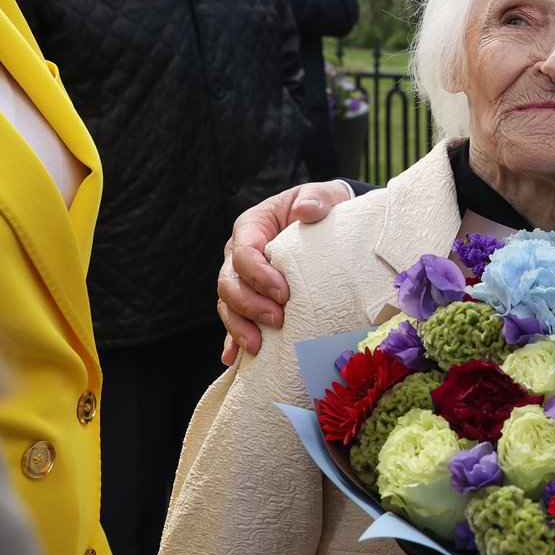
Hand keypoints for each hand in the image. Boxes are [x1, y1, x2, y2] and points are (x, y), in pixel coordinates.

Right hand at [216, 180, 351, 363]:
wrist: (327, 220)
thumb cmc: (322, 207)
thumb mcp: (322, 196)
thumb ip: (316, 198)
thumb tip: (306, 211)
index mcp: (252, 226)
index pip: (243, 253)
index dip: (259, 275)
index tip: (285, 292)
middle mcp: (239, 254)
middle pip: (229, 283)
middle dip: (250, 305)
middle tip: (279, 319)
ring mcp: (241, 278)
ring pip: (227, 305)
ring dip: (239, 327)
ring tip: (258, 346)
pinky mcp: (251, 297)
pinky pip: (235, 320)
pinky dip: (232, 339)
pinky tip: (233, 359)